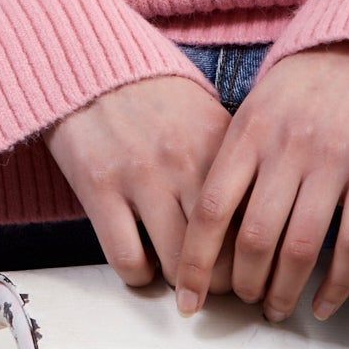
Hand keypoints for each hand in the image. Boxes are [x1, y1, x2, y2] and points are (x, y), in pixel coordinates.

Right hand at [41, 75, 240, 295]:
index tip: (251, 269)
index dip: (255, 256)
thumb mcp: (207, 115)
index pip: (253, 221)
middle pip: (222, 254)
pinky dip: (138, 274)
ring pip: (178, 265)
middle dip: (224, 282)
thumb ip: (232, 161)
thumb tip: (257, 214)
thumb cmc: (152, 94)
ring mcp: (141, 177)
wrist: (91, 63)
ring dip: (182, 282)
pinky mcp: (100, 189)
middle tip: (217, 285)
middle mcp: (185, 163)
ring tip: (181, 277)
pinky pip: (128, 258)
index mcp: (218, 145)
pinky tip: (142, 263)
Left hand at [174, 40, 348, 323]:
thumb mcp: (257, 104)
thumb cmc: (305, 77)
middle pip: (254, 238)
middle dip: (242, 284)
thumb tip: (210, 222)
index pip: (213, 210)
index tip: (187, 298)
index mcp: (249, 131)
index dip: (197, 262)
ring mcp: (333, 160)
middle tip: (240, 303)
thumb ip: (234, 155)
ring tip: (276, 310)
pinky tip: (323, 305)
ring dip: (284, 291)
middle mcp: (287, 148)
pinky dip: (337, 283)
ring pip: (301, 247)